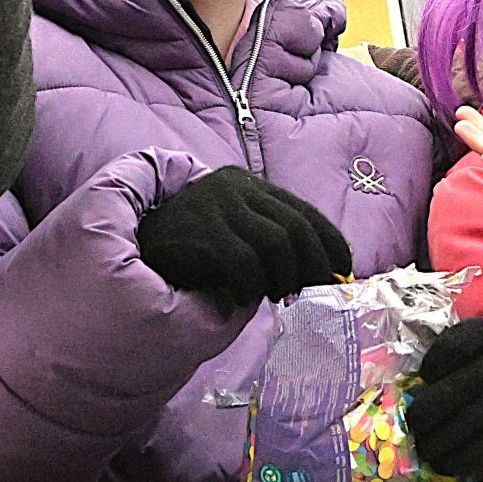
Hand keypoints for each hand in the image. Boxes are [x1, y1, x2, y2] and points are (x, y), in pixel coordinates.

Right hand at [135, 164, 350, 305]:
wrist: (139, 245)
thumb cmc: (195, 246)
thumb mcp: (237, 232)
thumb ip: (273, 241)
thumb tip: (322, 272)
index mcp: (251, 184)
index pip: (306, 211)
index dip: (331, 243)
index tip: (343, 270)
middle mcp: (237, 187)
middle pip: (296, 228)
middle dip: (313, 266)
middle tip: (313, 293)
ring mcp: (217, 206)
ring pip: (276, 245)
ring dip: (284, 278)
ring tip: (277, 296)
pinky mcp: (200, 231)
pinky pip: (244, 263)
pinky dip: (252, 285)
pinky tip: (244, 297)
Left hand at [405, 318, 482, 480]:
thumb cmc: (476, 418)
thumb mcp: (460, 393)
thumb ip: (436, 387)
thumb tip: (397, 404)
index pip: (478, 332)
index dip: (447, 349)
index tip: (424, 375)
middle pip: (481, 373)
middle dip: (440, 399)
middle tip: (415, 424)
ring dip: (451, 431)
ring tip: (427, 451)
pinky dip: (468, 453)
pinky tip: (448, 464)